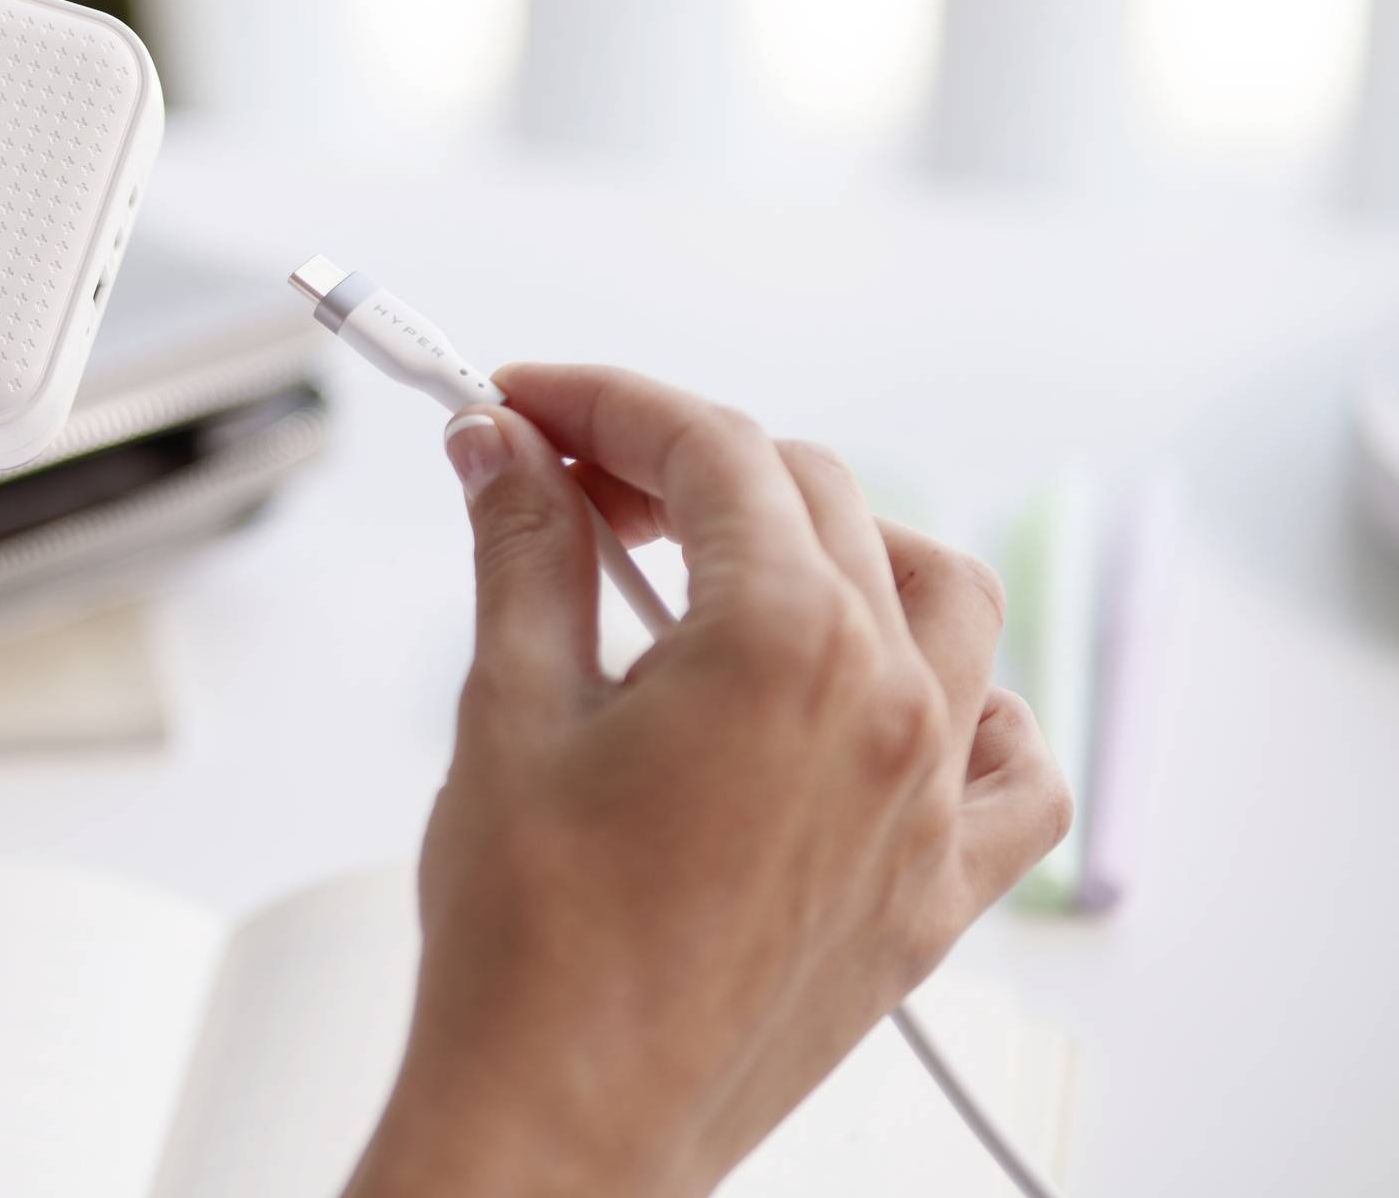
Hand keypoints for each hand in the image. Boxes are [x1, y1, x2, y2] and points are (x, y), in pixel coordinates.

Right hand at [348, 366, 1072, 1197]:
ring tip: (718, 566)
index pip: (711, 449)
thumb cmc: (532, 950)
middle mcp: (886, 707)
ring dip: (832, 544)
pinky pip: (1018, 764)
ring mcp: (928, 799)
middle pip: (813, 495)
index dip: (606, 403)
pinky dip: (970, 702)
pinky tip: (880, 698)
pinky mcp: (936, 887)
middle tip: (571, 482)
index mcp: (782, 645)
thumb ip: (522, 550)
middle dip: (685, 464)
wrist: (564, 1120)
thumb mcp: (505, 709)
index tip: (529, 405)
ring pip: (939, 593)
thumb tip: (506, 454)